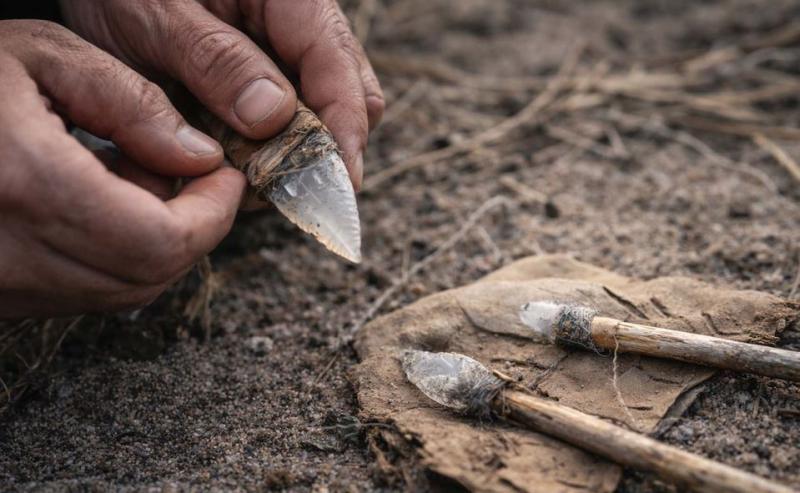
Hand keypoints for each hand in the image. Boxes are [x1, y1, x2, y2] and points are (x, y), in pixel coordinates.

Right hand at [0, 20, 245, 317]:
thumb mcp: (42, 56)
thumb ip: (131, 104)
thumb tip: (199, 159)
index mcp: (26, 185)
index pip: (161, 242)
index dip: (214, 215)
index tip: (227, 177)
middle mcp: (10, 253)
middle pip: (148, 276)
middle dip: (191, 227)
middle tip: (188, 172)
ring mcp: (1, 283)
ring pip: (120, 291)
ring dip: (152, 241)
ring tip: (129, 173)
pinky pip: (83, 292)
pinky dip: (114, 254)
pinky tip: (96, 199)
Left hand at [60, 0, 384, 190]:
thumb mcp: (155, 13)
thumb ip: (216, 60)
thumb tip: (277, 117)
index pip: (337, 64)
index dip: (345, 126)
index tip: (339, 182)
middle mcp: (294, 33)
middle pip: (345, 98)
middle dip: (320, 150)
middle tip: (282, 191)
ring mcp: (278, 66)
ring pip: (314, 124)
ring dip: (286, 161)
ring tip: (242, 183)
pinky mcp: (255, 93)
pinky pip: (277, 135)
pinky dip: (259, 160)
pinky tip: (227, 169)